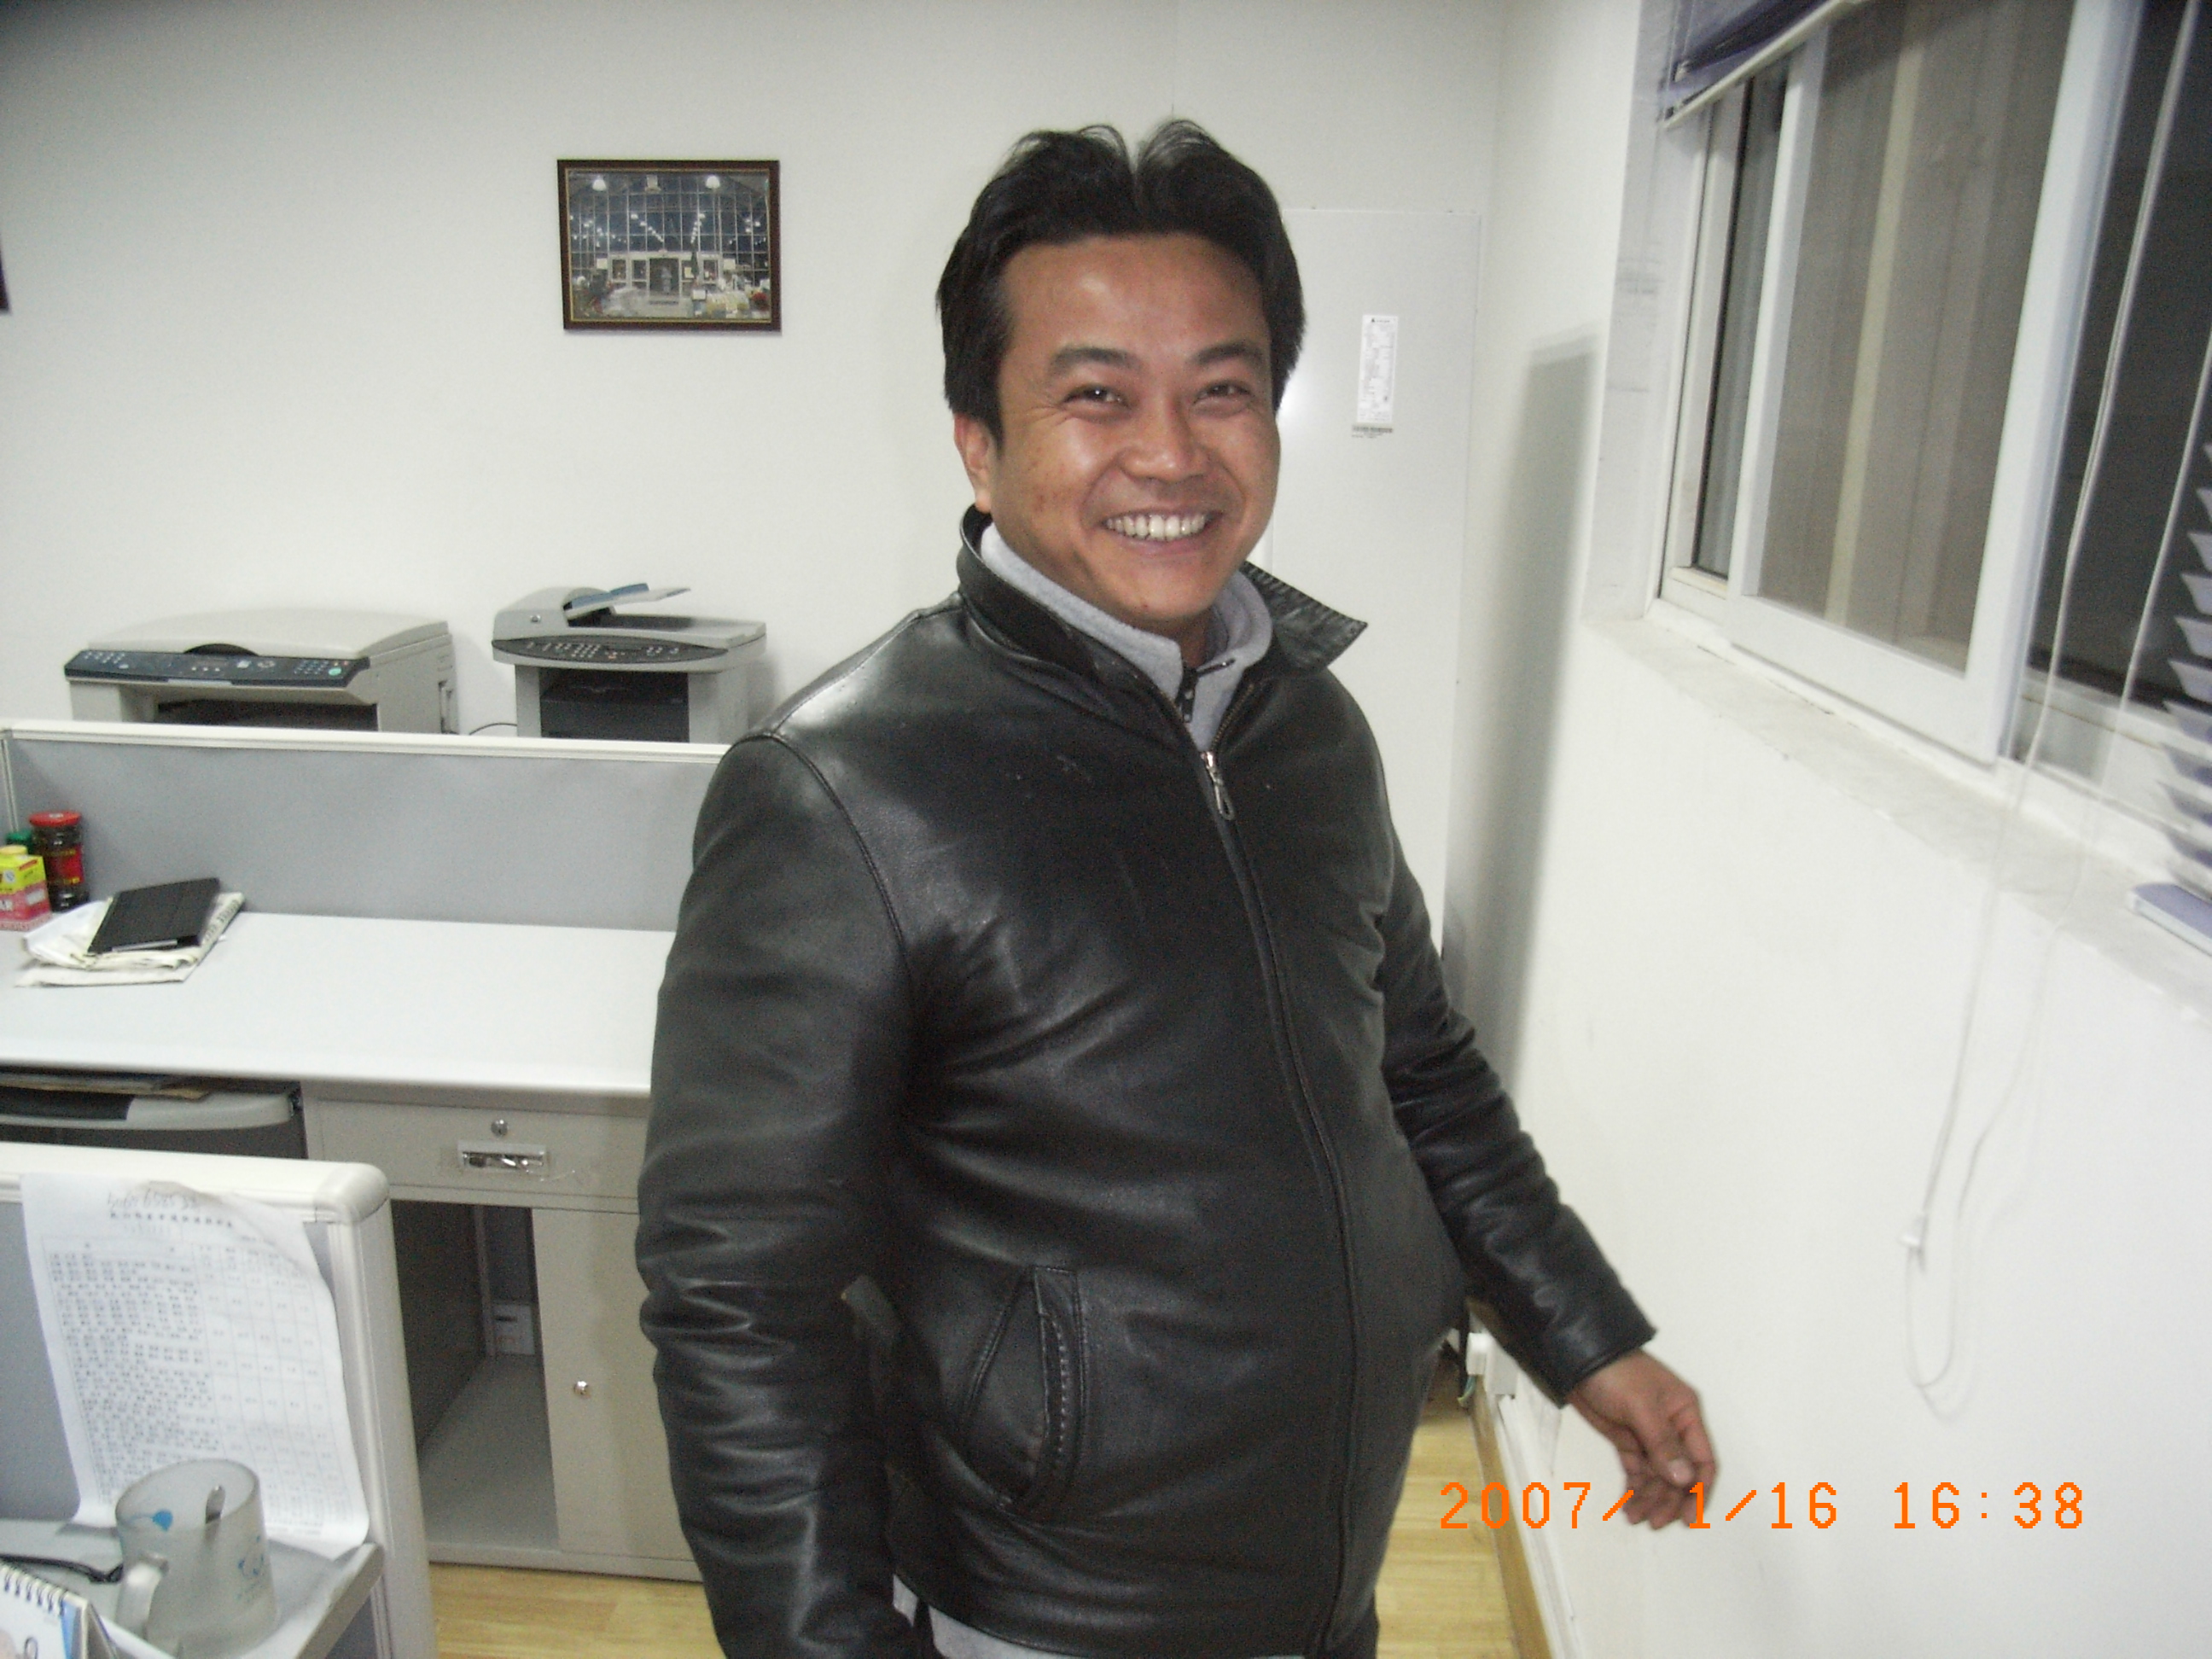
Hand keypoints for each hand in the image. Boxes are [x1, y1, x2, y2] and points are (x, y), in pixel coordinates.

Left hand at [1568, 1349, 1715, 1529]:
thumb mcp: (1642, 1406)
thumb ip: (1663, 1443)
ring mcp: (1648, 1436)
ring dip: (1649, 1498)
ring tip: (1634, 1516)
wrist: (1577, 1358)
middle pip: (1678, 1475)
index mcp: (1685, 1414)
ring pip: (1656, 1477)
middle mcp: (1672, 1429)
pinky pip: (1636, 1471)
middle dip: (1668, 1500)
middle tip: (1654, 1521)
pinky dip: (1634, 1489)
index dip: (1698, 1490)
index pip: (1702, 1460)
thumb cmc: (1616, 1374)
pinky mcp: (1626, 1441)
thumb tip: (1685, 1480)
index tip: (1688, 1517)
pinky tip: (1628, 1505)